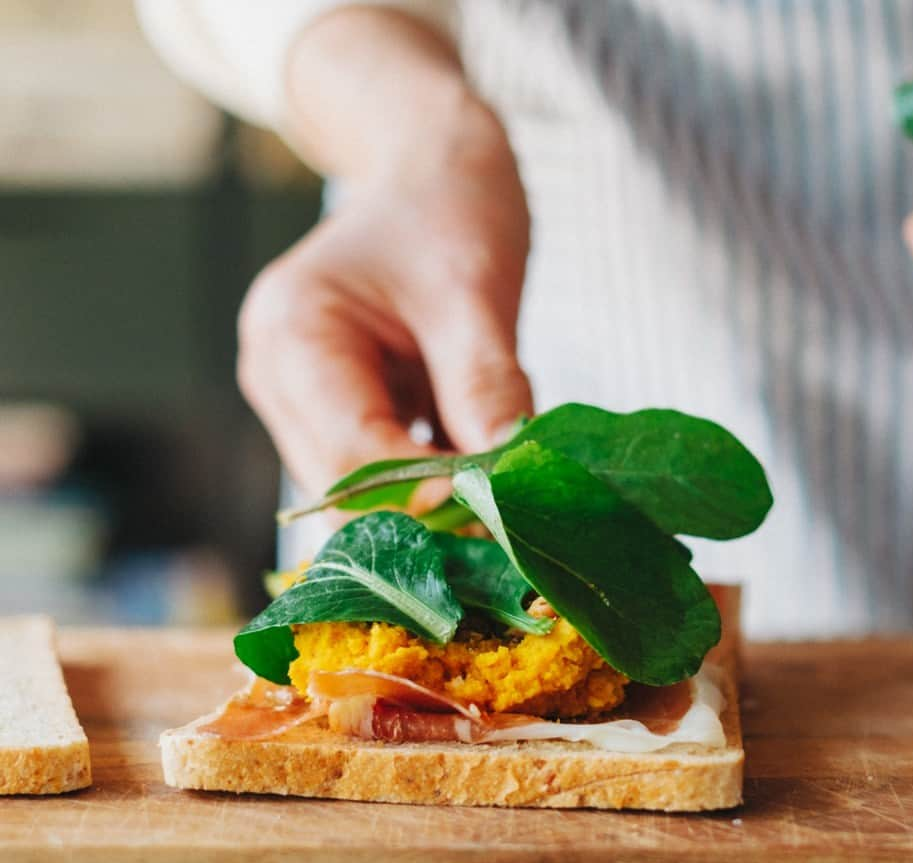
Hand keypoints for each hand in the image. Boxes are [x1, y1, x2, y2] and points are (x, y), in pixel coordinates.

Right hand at [237, 10, 532, 498]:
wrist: (432, 171)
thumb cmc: (447, 210)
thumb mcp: (473, 293)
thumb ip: (484, 387)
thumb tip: (506, 484)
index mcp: (292, 337)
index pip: (350, 459)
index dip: (424, 499)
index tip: (499, 512)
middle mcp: (278, 378)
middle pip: (346, 489)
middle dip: (427, 510)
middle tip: (509, 517)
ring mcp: (299, 401)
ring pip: (363, 491)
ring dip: (432, 498)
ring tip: (497, 479)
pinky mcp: (331, 413)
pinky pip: (380, 470)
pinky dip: (431, 477)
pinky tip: (475, 458)